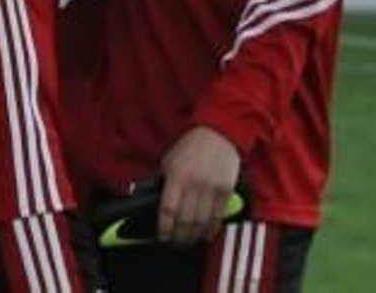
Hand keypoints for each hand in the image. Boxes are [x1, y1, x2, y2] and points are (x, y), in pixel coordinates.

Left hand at [159, 126, 240, 243]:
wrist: (218, 133)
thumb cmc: (190, 147)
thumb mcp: (169, 160)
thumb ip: (161, 181)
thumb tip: (148, 200)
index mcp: (177, 175)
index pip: (168, 210)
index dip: (164, 228)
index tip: (162, 236)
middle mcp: (194, 184)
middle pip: (185, 220)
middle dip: (178, 236)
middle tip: (175, 242)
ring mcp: (212, 188)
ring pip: (201, 222)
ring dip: (193, 236)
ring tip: (188, 241)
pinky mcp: (226, 191)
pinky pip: (218, 217)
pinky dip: (210, 230)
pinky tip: (204, 235)